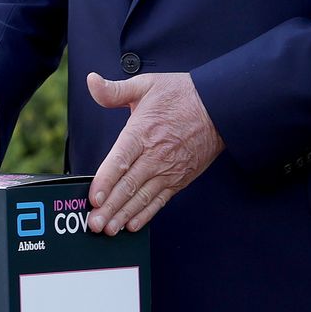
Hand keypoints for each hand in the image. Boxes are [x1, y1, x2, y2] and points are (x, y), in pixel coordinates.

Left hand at [85, 71, 222, 234]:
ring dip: (124, 215)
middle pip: (129, 186)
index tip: (94, 198)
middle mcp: (155, 155)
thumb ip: (115, 90)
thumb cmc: (181, 95)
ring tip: (109, 230)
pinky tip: (132, 225)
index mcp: (142, 132)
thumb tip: (92, 82)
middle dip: (110, 207)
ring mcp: (168, 170)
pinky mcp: (179, 179)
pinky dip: (146, 214)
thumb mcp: (146, 85)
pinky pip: (159, 200)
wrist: (218, 107)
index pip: (120, 160)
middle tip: (94, 224)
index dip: (106, 181)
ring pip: (143, 198)